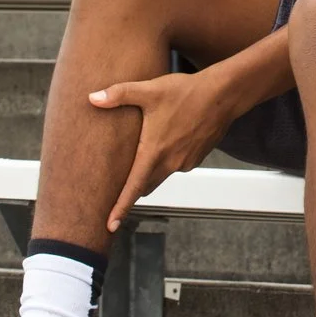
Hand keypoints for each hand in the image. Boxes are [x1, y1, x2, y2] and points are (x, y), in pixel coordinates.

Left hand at [90, 69, 236, 231]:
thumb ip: (119, 95)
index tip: (110, 226)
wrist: (223, 96)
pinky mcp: (195, 159)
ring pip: (161, 175)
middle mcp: (170, 163)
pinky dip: (168, 160)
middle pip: (145, 186)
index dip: (121, 208)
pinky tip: (168, 140)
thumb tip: (93, 98)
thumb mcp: (149, 90)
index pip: (133, 188)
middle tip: (117, 192)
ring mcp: (184, 163)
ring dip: (151, 171)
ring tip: (144, 155)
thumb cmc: (186, 93)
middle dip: (132, 191)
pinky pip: (176, 165)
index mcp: (154, 151)